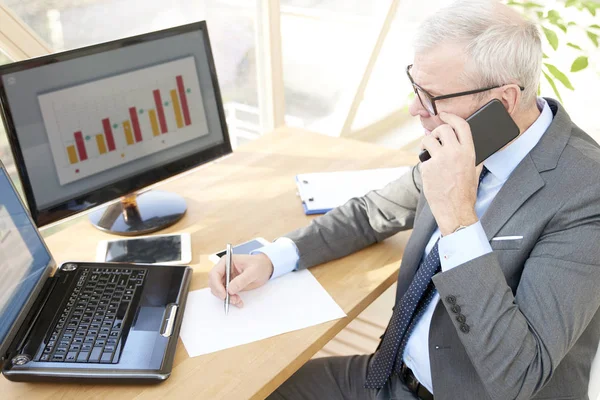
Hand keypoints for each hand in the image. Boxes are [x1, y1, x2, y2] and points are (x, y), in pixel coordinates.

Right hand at [208, 253, 273, 307]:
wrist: (265, 268)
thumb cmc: (259, 265)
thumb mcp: (253, 272)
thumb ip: (241, 280)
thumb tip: (230, 289)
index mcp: (226, 261)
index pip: (214, 274)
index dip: (216, 285)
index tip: (224, 294)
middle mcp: (223, 269)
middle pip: (213, 283)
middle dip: (221, 293)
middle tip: (233, 300)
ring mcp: (225, 277)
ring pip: (218, 290)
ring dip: (226, 298)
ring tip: (238, 300)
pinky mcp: (229, 285)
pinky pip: (225, 294)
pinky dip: (230, 299)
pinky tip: (238, 301)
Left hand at [420, 112, 482, 235]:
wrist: (455, 210)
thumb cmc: (466, 193)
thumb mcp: (474, 171)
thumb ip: (472, 156)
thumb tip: (468, 145)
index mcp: (469, 152)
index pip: (461, 125)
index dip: (451, 117)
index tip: (443, 114)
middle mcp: (454, 152)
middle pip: (442, 129)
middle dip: (436, 132)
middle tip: (434, 138)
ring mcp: (440, 160)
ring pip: (428, 140)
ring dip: (426, 143)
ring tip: (428, 152)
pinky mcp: (427, 168)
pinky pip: (422, 159)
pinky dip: (424, 164)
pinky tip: (430, 173)